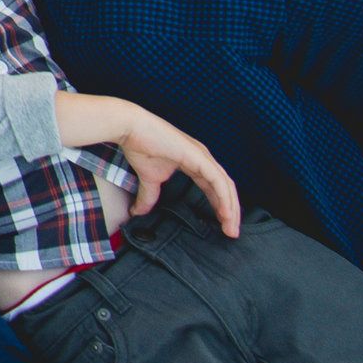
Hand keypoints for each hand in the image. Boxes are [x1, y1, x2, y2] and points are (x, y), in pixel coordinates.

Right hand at [55, 91, 242, 231]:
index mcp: (195, 163)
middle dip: (231, 212)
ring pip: (226, 186)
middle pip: (225, 189)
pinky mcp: (199, 157)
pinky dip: (224, 198)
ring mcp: (203, 157)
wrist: (131, 129)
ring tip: (231, 228)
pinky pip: (218, 181)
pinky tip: (225, 213)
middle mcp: (203, 159)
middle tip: (231, 233)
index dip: (220, 207)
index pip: (215, 188)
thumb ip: (148, 196)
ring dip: (231, 208)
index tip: (222, 226)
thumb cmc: (140, 147)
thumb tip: (136, 213)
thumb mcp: (148, 179)